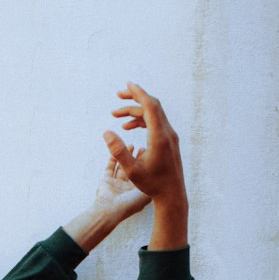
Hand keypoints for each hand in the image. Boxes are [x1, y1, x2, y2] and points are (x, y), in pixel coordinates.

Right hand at [91, 146, 150, 221]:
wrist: (109, 211)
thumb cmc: (130, 202)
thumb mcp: (145, 191)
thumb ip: (151, 181)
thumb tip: (163, 166)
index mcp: (139, 192)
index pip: (148, 175)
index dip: (151, 164)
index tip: (154, 155)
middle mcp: (128, 189)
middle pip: (136, 171)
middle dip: (140, 159)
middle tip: (144, 148)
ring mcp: (116, 186)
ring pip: (122, 168)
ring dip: (126, 157)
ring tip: (132, 145)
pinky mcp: (106, 183)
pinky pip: (109, 168)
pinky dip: (113, 159)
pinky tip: (117, 150)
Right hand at [104, 82, 186, 202]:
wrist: (172, 195)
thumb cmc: (152, 184)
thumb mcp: (131, 170)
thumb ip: (118, 151)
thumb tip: (106, 132)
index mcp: (159, 136)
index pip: (150, 106)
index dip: (138, 93)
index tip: (127, 84)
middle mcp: (167, 133)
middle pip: (152, 106)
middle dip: (135, 98)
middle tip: (118, 95)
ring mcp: (170, 137)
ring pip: (153, 115)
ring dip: (135, 112)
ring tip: (116, 116)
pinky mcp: (169, 141)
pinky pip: (155, 123)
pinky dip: (142, 120)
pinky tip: (128, 127)